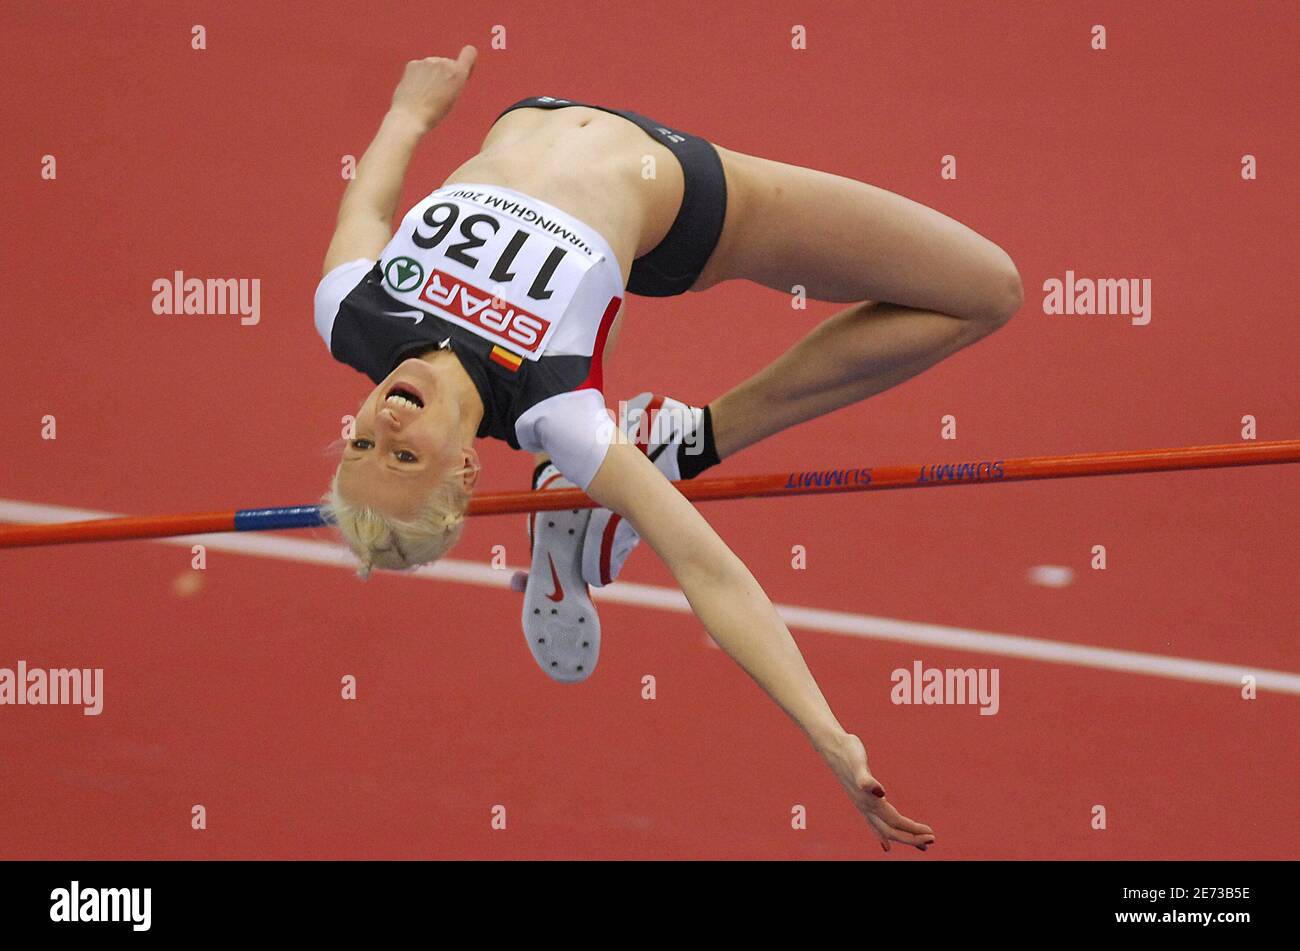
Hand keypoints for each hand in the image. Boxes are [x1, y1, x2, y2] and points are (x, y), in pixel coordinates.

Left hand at [389, 46, 476, 132]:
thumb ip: (456, 79)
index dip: (467, 59)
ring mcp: (428, 61)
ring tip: (425, 93)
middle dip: (445, 73)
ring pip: (433, 65)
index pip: (469, 52)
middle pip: (448, 63)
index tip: (463, 68)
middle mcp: (444, 62)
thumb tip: (454, 71)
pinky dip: (418, 75)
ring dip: (431, 74)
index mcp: (458, 73)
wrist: (411, 116)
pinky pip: (420, 67)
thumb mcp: (454, 96)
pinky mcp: (413, 63)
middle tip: (438, 92)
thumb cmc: (434, 113)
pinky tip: (416, 89)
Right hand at [818, 731, 934, 852]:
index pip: (895, 821)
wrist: (832, 747)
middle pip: (891, 830)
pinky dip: (883, 836)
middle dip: (912, 838)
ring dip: (903, 838)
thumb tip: (879, 792)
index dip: (912, 829)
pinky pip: (875, 824)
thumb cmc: (848, 752)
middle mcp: (865, 807)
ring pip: (884, 830)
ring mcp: (862, 806)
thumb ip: (866, 779)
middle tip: (932, 840)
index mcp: (869, 801)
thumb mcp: (858, 763)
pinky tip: (886, 843)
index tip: (931, 833)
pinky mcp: (862, 801)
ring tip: (921, 846)